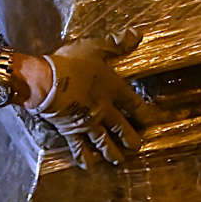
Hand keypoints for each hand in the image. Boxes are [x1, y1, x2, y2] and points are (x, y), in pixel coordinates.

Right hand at [29, 40, 157, 169]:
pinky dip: (84, 158)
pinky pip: (79, 148)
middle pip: (121, 127)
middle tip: (137, 147)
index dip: (145, 113)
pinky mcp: (70, 131)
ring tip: (118, 160)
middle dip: (130, 138)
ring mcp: (87, 123)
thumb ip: (117, 43)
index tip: (153, 121)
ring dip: (112, 152)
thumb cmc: (72, 62)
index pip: (134, 103)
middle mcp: (104, 110)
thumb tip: (137, 34)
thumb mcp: (96, 47)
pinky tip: (88, 166)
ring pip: (103, 141)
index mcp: (113, 89)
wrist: (47, 81)